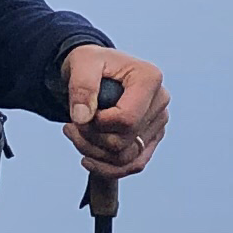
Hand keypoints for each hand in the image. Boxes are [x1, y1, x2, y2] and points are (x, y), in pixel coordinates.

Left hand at [63, 45, 167, 176]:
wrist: (95, 70)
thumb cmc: (90, 63)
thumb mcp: (81, 64)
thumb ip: (82, 86)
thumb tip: (83, 118)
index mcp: (150, 78)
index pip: (127, 120)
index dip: (98, 125)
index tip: (80, 115)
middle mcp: (161, 101)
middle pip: (125, 142)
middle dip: (91, 140)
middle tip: (70, 126)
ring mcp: (159, 121)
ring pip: (127, 158)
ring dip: (95, 155)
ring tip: (76, 136)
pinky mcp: (152, 137)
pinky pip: (135, 164)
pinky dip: (108, 168)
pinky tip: (87, 158)